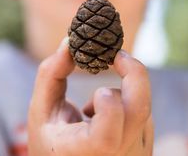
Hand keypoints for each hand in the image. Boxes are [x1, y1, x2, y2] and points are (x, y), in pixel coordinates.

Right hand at [27, 38, 153, 155]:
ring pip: (144, 110)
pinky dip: (128, 105)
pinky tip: (105, 118)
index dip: (108, 103)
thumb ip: (51, 75)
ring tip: (91, 108)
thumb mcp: (41, 112)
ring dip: (122, 94)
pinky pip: (146, 118)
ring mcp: (136, 155)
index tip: (98, 88)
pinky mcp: (146, 151)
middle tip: (118, 56)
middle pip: (140, 110)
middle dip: (134, 73)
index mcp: (85, 151)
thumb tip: (69, 42)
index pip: (108, 134)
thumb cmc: (50, 143)